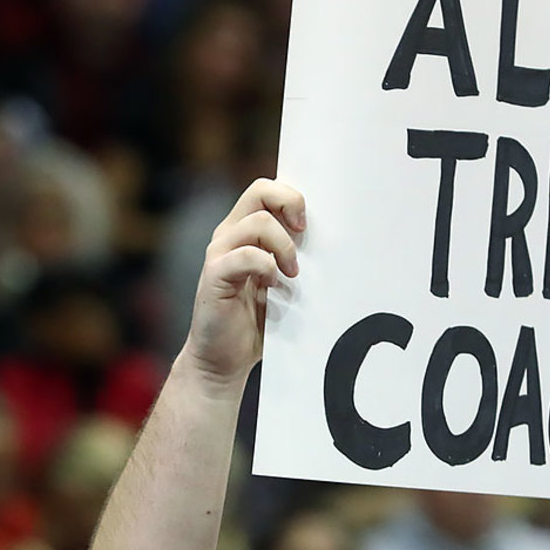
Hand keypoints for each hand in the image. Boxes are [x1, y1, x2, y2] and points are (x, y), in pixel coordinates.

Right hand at [184, 178, 305, 390]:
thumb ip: (295, 257)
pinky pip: (244, 255)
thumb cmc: (257, 321)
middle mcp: (229, 235)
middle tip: (304, 234)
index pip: (266, 190)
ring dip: (284, 246)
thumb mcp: (282, 282)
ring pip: (258, 222)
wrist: (225, 359)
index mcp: (245, 231)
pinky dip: (266, 266)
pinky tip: (273, 286)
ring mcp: (219, 254)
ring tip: (292, 274)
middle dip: (290, 205)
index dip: (292, 197)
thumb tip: (335, 241)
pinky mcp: (214, 276)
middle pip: (260, 191)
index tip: (310, 225)